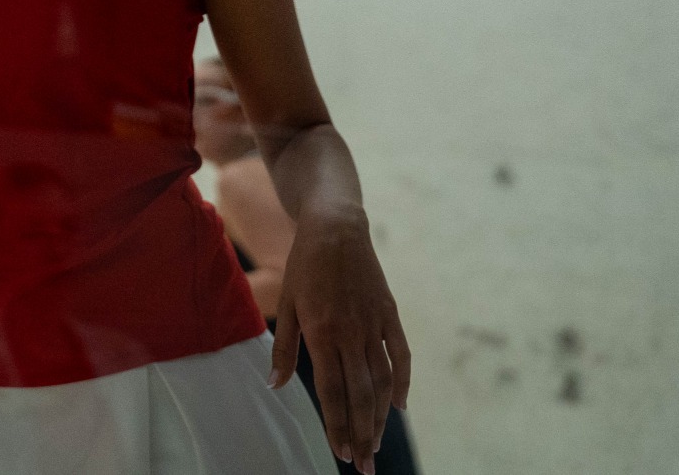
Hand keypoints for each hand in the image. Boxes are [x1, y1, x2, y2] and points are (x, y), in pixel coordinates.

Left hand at [270, 208, 409, 474]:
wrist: (336, 227)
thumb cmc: (304, 266)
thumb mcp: (286, 304)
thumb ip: (284, 349)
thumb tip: (276, 386)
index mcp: (322, 332)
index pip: (332, 391)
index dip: (338, 424)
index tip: (342, 453)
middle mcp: (351, 333)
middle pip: (360, 394)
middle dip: (362, 433)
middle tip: (365, 465)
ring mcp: (374, 324)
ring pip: (382, 381)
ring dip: (380, 417)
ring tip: (377, 444)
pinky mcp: (389, 314)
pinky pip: (401, 355)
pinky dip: (403, 382)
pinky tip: (399, 407)